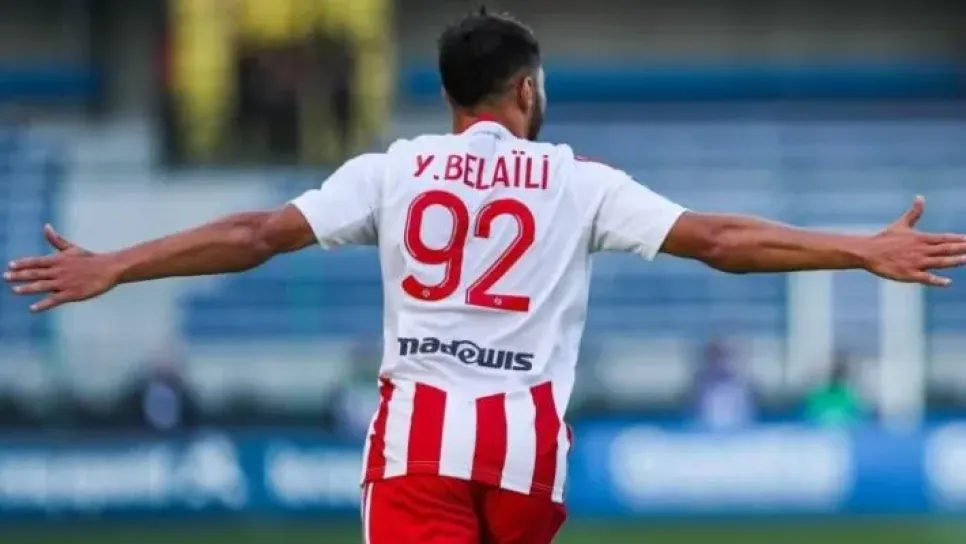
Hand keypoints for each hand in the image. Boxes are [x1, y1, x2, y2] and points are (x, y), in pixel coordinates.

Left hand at [4, 225, 121, 311]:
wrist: (109, 269)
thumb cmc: (90, 259)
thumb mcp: (71, 248)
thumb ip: (56, 240)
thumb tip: (46, 227)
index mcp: (58, 260)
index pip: (36, 261)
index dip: (22, 263)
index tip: (10, 265)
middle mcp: (59, 271)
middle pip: (35, 273)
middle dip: (19, 275)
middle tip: (5, 277)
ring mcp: (65, 283)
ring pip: (42, 286)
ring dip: (27, 288)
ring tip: (15, 290)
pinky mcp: (72, 294)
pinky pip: (54, 300)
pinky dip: (43, 304)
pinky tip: (32, 308)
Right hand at [861, 196, 965, 286]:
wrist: (867, 252)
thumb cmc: (885, 238)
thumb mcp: (901, 224)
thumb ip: (914, 212)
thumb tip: (920, 197)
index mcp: (921, 238)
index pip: (944, 238)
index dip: (959, 239)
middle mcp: (921, 250)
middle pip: (946, 249)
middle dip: (961, 249)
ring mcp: (915, 262)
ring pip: (940, 262)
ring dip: (954, 261)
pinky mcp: (908, 274)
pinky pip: (925, 278)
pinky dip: (936, 280)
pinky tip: (947, 282)